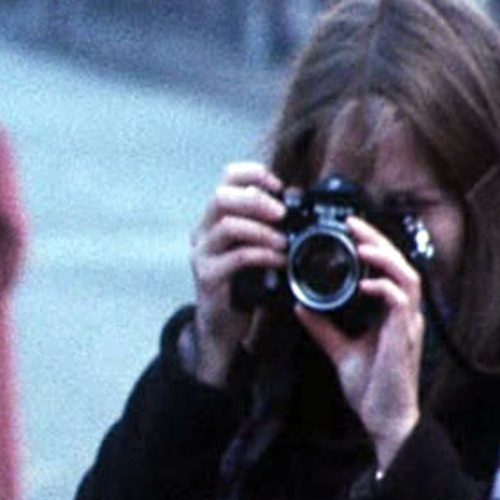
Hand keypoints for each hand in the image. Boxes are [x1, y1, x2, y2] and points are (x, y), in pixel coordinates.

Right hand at [189, 162, 286, 385]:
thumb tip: (297, 199)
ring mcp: (201, 253)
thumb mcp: (256, 247)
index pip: (227, 177)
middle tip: (282, 214)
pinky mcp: (207, 277)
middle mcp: (203, 231)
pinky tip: (278, 260)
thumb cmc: (243, 283)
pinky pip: (236, 257)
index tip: (279, 186)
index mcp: (215, 217)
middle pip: (222, 196)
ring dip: (262, 230)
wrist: (223, 326)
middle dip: (257, 200)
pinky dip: (262, 255)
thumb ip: (268, 225)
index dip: (254, 174)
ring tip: (283, 242)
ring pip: (227, 225)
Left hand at [295, 216, 423, 470]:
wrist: (386, 421)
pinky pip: (401, 302)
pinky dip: (383, 288)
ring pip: (407, 276)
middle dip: (378, 240)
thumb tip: (302, 306)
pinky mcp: (406, 337)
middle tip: (353, 224)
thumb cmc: (372, 389)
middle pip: (400, 263)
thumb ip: (323, 328)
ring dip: (384, 257)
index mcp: (392, 315)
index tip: (349, 230)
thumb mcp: (340, 351)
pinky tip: (364, 283)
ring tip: (361, 244)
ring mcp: (409, 324)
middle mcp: (404, 315)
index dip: (373, 247)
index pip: (388, 270)